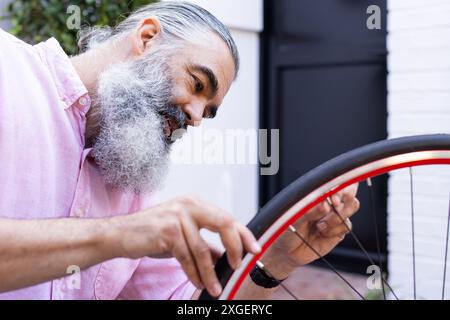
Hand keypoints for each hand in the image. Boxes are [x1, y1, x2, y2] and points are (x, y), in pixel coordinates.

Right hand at [108, 195, 260, 296]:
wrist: (121, 234)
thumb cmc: (152, 232)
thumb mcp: (182, 233)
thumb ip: (205, 242)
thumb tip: (225, 256)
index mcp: (196, 203)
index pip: (227, 217)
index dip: (244, 234)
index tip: (255, 249)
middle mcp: (189, 205)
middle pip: (224, 223)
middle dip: (235, 247)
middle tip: (238, 266)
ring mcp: (178, 216)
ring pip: (203, 249)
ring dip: (210, 273)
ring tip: (214, 287)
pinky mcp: (167, 231)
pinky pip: (187, 258)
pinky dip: (194, 273)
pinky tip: (198, 282)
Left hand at [261, 184, 359, 278]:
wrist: (286, 250)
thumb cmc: (286, 227)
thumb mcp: (293, 217)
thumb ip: (309, 210)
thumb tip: (325, 205)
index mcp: (317, 192)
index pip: (336, 180)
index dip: (340, 185)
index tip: (333, 196)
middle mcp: (328, 201)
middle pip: (350, 190)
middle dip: (344, 197)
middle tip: (333, 204)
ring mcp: (335, 214)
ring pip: (352, 206)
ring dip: (337, 216)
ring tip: (320, 225)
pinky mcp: (339, 230)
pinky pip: (346, 225)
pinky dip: (334, 230)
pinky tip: (321, 233)